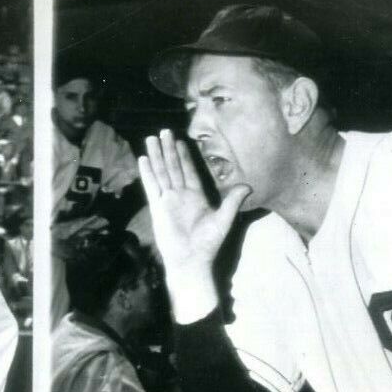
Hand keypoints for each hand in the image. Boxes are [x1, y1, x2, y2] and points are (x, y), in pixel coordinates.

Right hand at [137, 128, 251, 281]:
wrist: (191, 260)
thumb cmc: (208, 243)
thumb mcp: (224, 219)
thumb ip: (233, 201)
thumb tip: (248, 186)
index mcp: (196, 196)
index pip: (188, 170)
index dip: (184, 155)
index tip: (180, 141)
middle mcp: (180, 195)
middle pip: (172, 167)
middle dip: (168, 149)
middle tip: (163, 131)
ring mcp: (168, 200)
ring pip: (161, 172)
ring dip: (156, 156)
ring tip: (151, 139)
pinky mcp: (158, 207)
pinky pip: (152, 186)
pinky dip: (147, 173)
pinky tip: (143, 159)